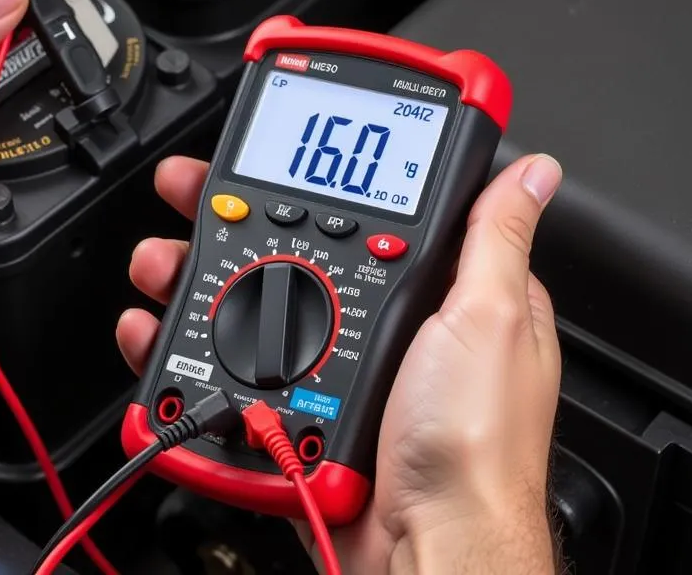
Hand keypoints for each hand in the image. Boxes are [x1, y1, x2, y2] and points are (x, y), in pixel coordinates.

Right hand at [117, 154, 562, 574]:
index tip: (268, 156)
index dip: (310, 177)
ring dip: (191, 278)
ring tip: (160, 265)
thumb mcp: (490, 319)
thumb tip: (534, 173)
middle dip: (226, 219)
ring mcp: (330, 364)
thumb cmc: (475, 446)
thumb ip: (495, 239)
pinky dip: (182, 350)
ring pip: (248, 305)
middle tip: (185, 196)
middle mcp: (377, 324)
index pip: (361, 210)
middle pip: (289, 249)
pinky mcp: (292, 409)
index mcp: (432, 293)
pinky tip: (157, 333)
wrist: (425, 553)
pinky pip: (228, 369)